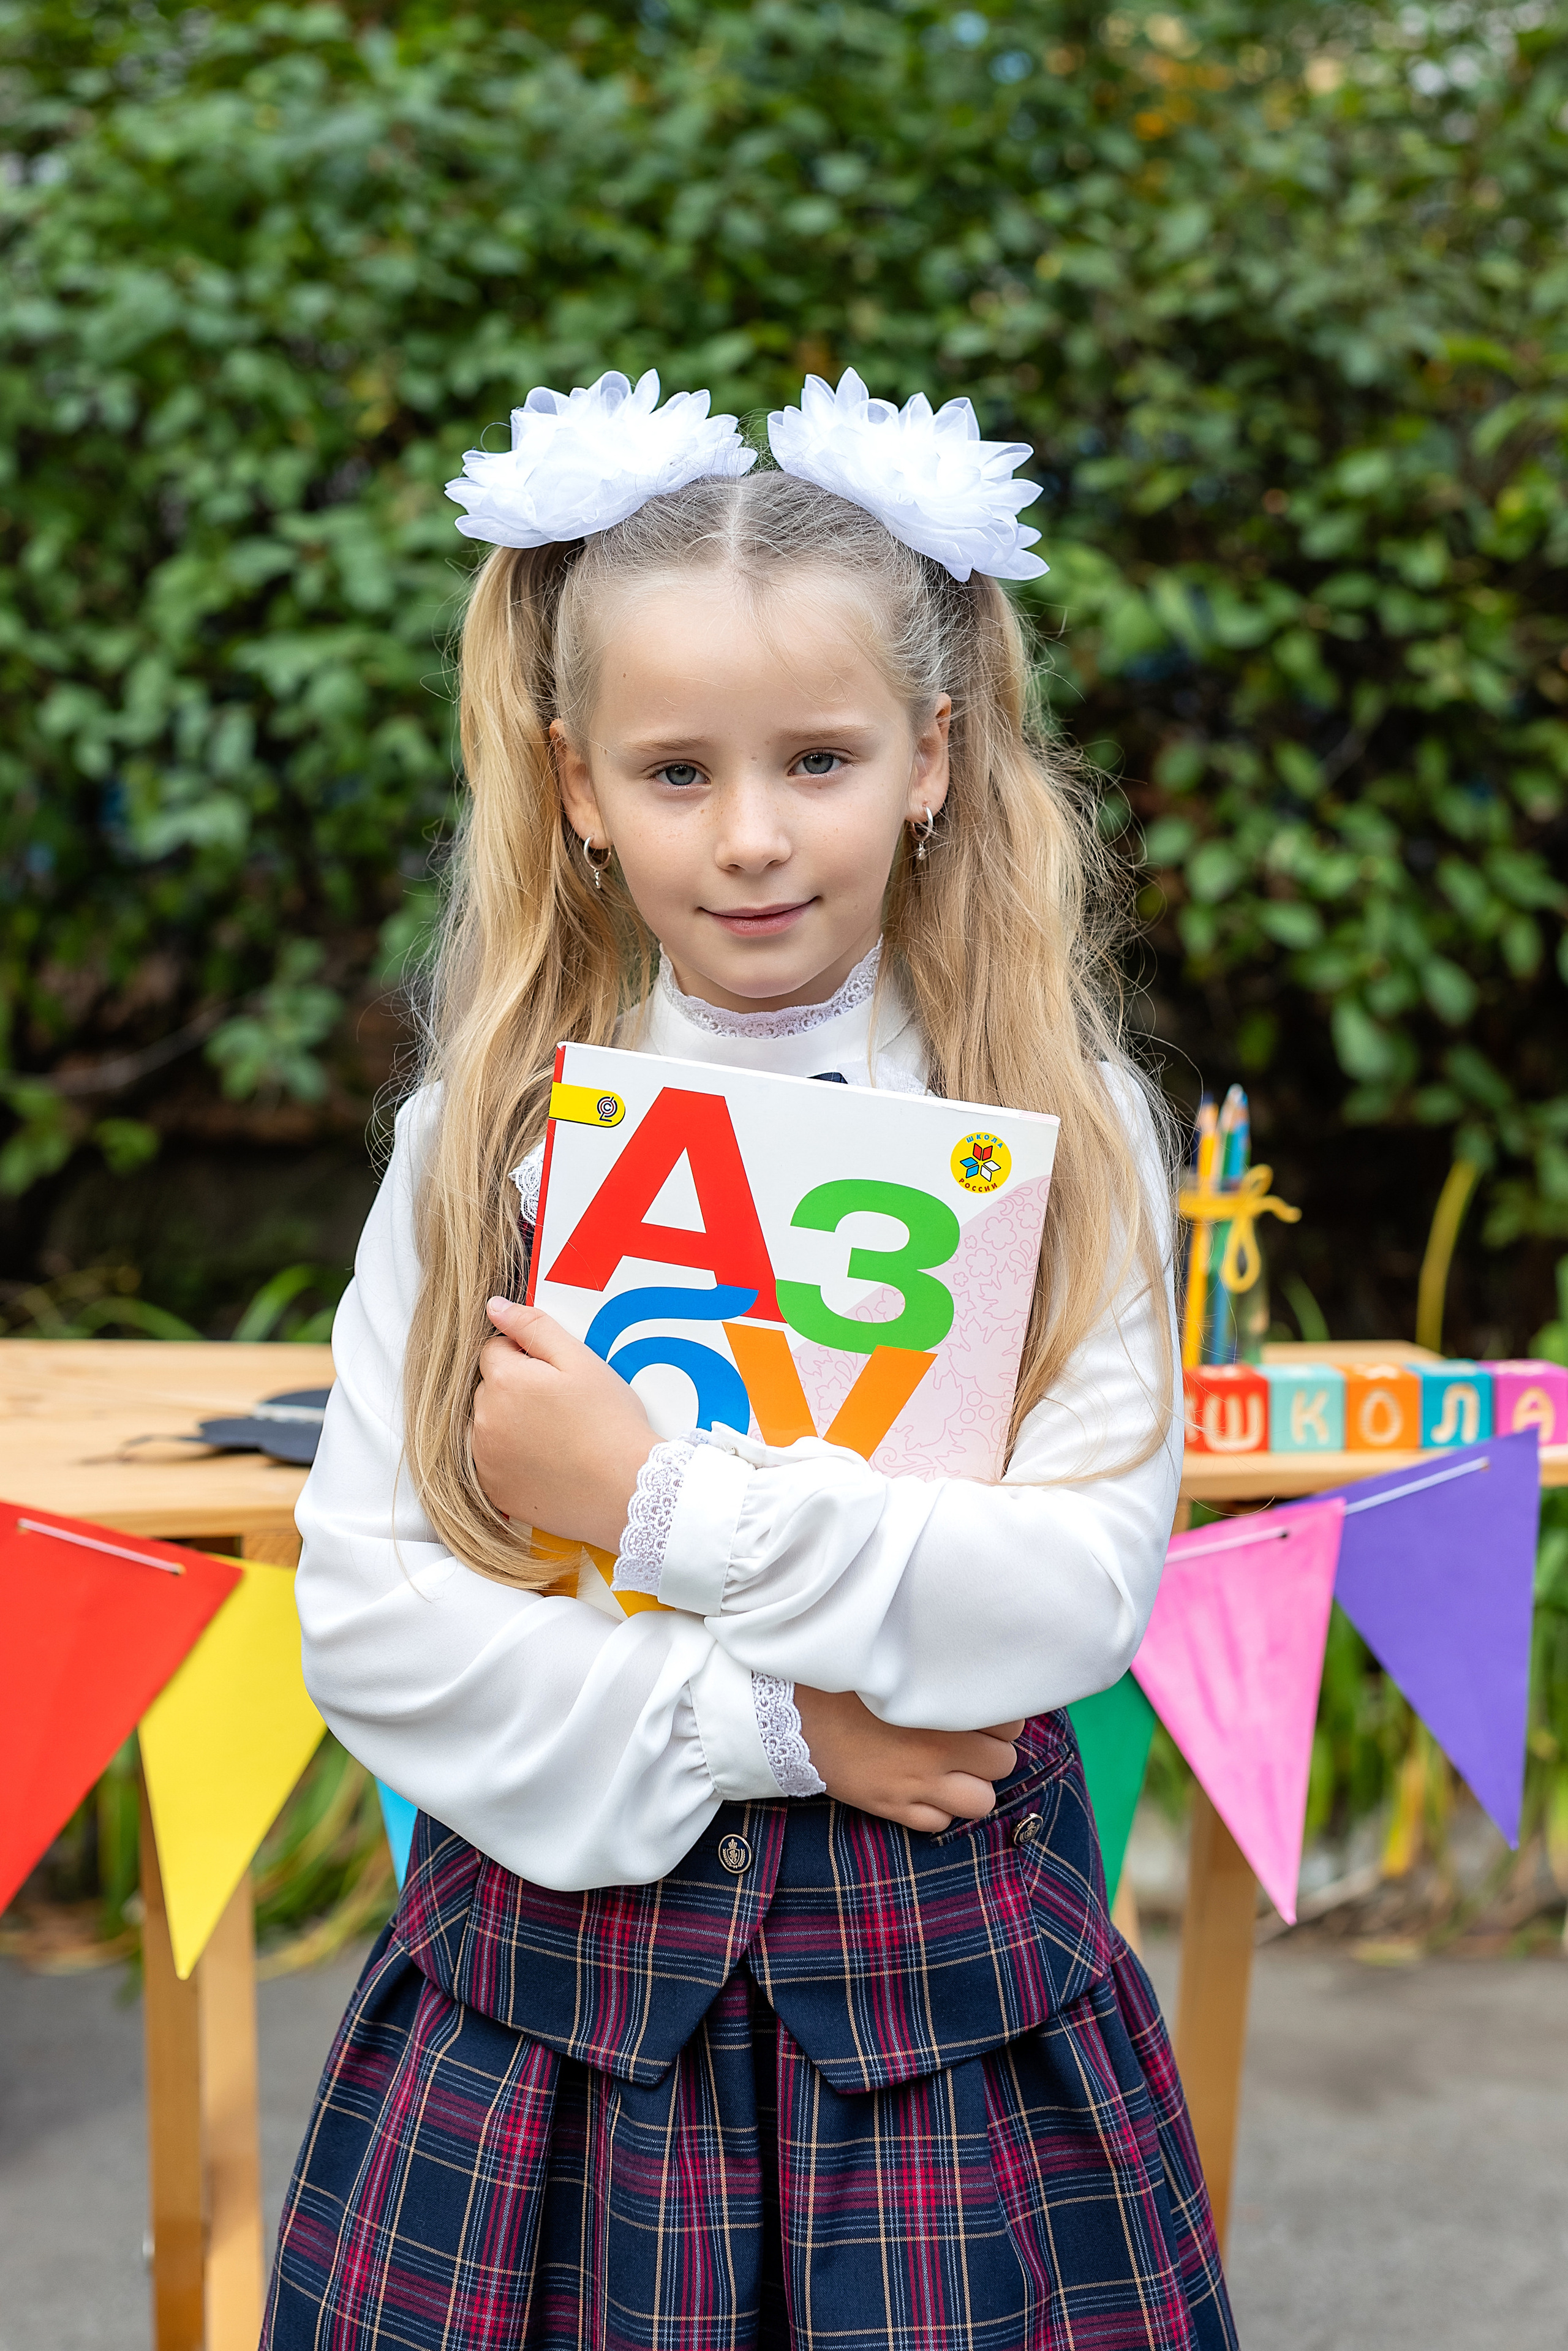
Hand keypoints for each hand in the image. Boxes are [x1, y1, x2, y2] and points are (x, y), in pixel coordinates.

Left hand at [472, 1299, 656, 1551]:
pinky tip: (548, 1461)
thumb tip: (495, 1306)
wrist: (625, 1491)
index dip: (526, 1355)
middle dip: (516, 1389)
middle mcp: (484, 1421)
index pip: (494, 1349)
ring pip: (488, 1425)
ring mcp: (486, 1460)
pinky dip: (512, 1459)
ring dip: (510, 1423)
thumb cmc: (610, 1423)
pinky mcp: (495, 1491)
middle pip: (489, 1388)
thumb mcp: (580, 1360)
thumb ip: (533, 1327)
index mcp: (503, 1382)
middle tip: (562, 1406)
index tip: (556, 1375)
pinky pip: (492, 1463)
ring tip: (557, 1435)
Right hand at [792, 1687, 1024, 1833]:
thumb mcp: (895, 1668)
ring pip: (981, 1802)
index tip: (987, 1710)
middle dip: (993, 1753)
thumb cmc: (842, 1683)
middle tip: (972, 1738)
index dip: (1003, 1718)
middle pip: (1003, 1764)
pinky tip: (924, 1787)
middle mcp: (936, 1751)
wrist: (787, 1717)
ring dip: (973, 1786)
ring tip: (955, 1768)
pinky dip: (939, 1810)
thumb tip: (974, 1673)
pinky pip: (940, 1824)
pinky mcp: (891, 1807)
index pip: (1010, 1724)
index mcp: (940, 1710)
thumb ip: (938, 1675)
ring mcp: (915, 1784)